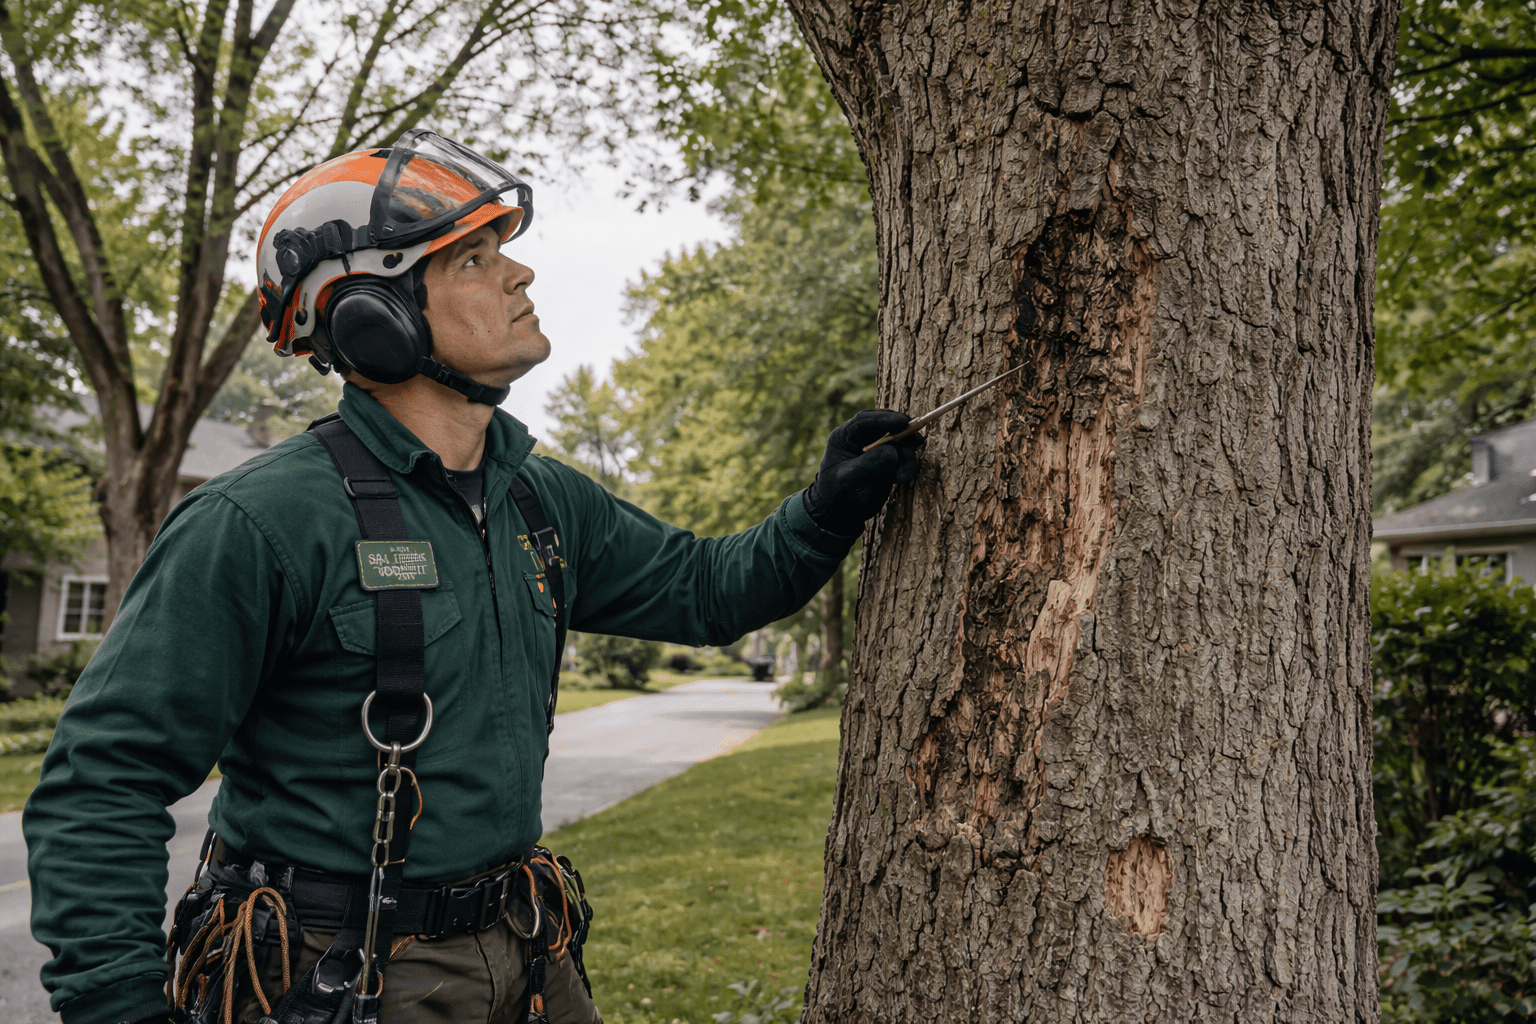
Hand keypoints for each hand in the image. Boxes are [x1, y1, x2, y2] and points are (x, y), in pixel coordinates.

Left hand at [803, 410, 924, 534]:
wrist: (841, 516)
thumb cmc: (838, 496)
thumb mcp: (849, 480)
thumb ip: (869, 465)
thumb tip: (893, 453)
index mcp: (844, 437)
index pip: (864, 421)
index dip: (884, 419)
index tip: (902, 422)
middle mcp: (862, 440)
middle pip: (886, 426)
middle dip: (903, 432)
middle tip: (917, 439)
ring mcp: (877, 450)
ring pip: (899, 442)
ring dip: (907, 455)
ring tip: (902, 474)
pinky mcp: (889, 463)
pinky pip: (904, 458)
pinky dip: (907, 466)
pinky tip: (901, 479)